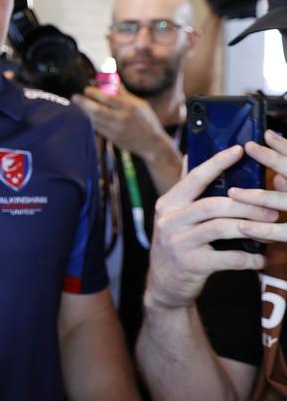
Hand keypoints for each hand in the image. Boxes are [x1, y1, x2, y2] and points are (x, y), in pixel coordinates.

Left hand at [74, 86, 169, 157]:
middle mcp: (122, 118)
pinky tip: (88, 116)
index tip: (86, 90)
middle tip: (75, 97)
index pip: (107, 98)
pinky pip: (97, 128)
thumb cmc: (147, 121)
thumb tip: (114, 82)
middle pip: (97, 110)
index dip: (94, 93)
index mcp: (130, 107)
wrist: (152, 144)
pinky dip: (91, 121)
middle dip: (83, 103)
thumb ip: (125, 94)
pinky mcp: (113, 138)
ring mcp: (116, 130)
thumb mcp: (140, 104)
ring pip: (95, 120)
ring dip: (85, 112)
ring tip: (80, 105)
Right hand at [144, 141, 281, 310]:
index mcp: (168, 204)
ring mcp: (179, 243)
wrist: (164, 284)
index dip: (217, 163)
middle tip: (272, 208)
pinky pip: (228, 258)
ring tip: (271, 231)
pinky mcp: (191, 264)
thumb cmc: (177, 244)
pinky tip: (259, 258)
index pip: (194, 178)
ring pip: (221, 228)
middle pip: (213, 204)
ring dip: (251, 228)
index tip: (239, 150)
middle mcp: (169, 220)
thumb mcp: (174, 216)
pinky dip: (248, 258)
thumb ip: (186, 191)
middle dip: (247, 205)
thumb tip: (193, 155)